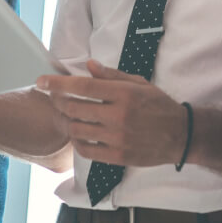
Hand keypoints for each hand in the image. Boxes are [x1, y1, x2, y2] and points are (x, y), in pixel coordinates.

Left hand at [37, 60, 187, 166]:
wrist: (180, 135)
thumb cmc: (159, 106)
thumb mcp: (139, 84)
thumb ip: (112, 76)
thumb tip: (89, 66)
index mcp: (123, 94)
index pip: (82, 87)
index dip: (58, 84)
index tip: (41, 81)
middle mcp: (118, 116)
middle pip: (75, 108)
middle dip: (58, 102)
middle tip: (53, 98)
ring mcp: (117, 138)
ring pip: (77, 130)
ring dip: (66, 122)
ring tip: (65, 116)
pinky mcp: (118, 157)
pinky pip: (86, 150)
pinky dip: (77, 142)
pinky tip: (78, 134)